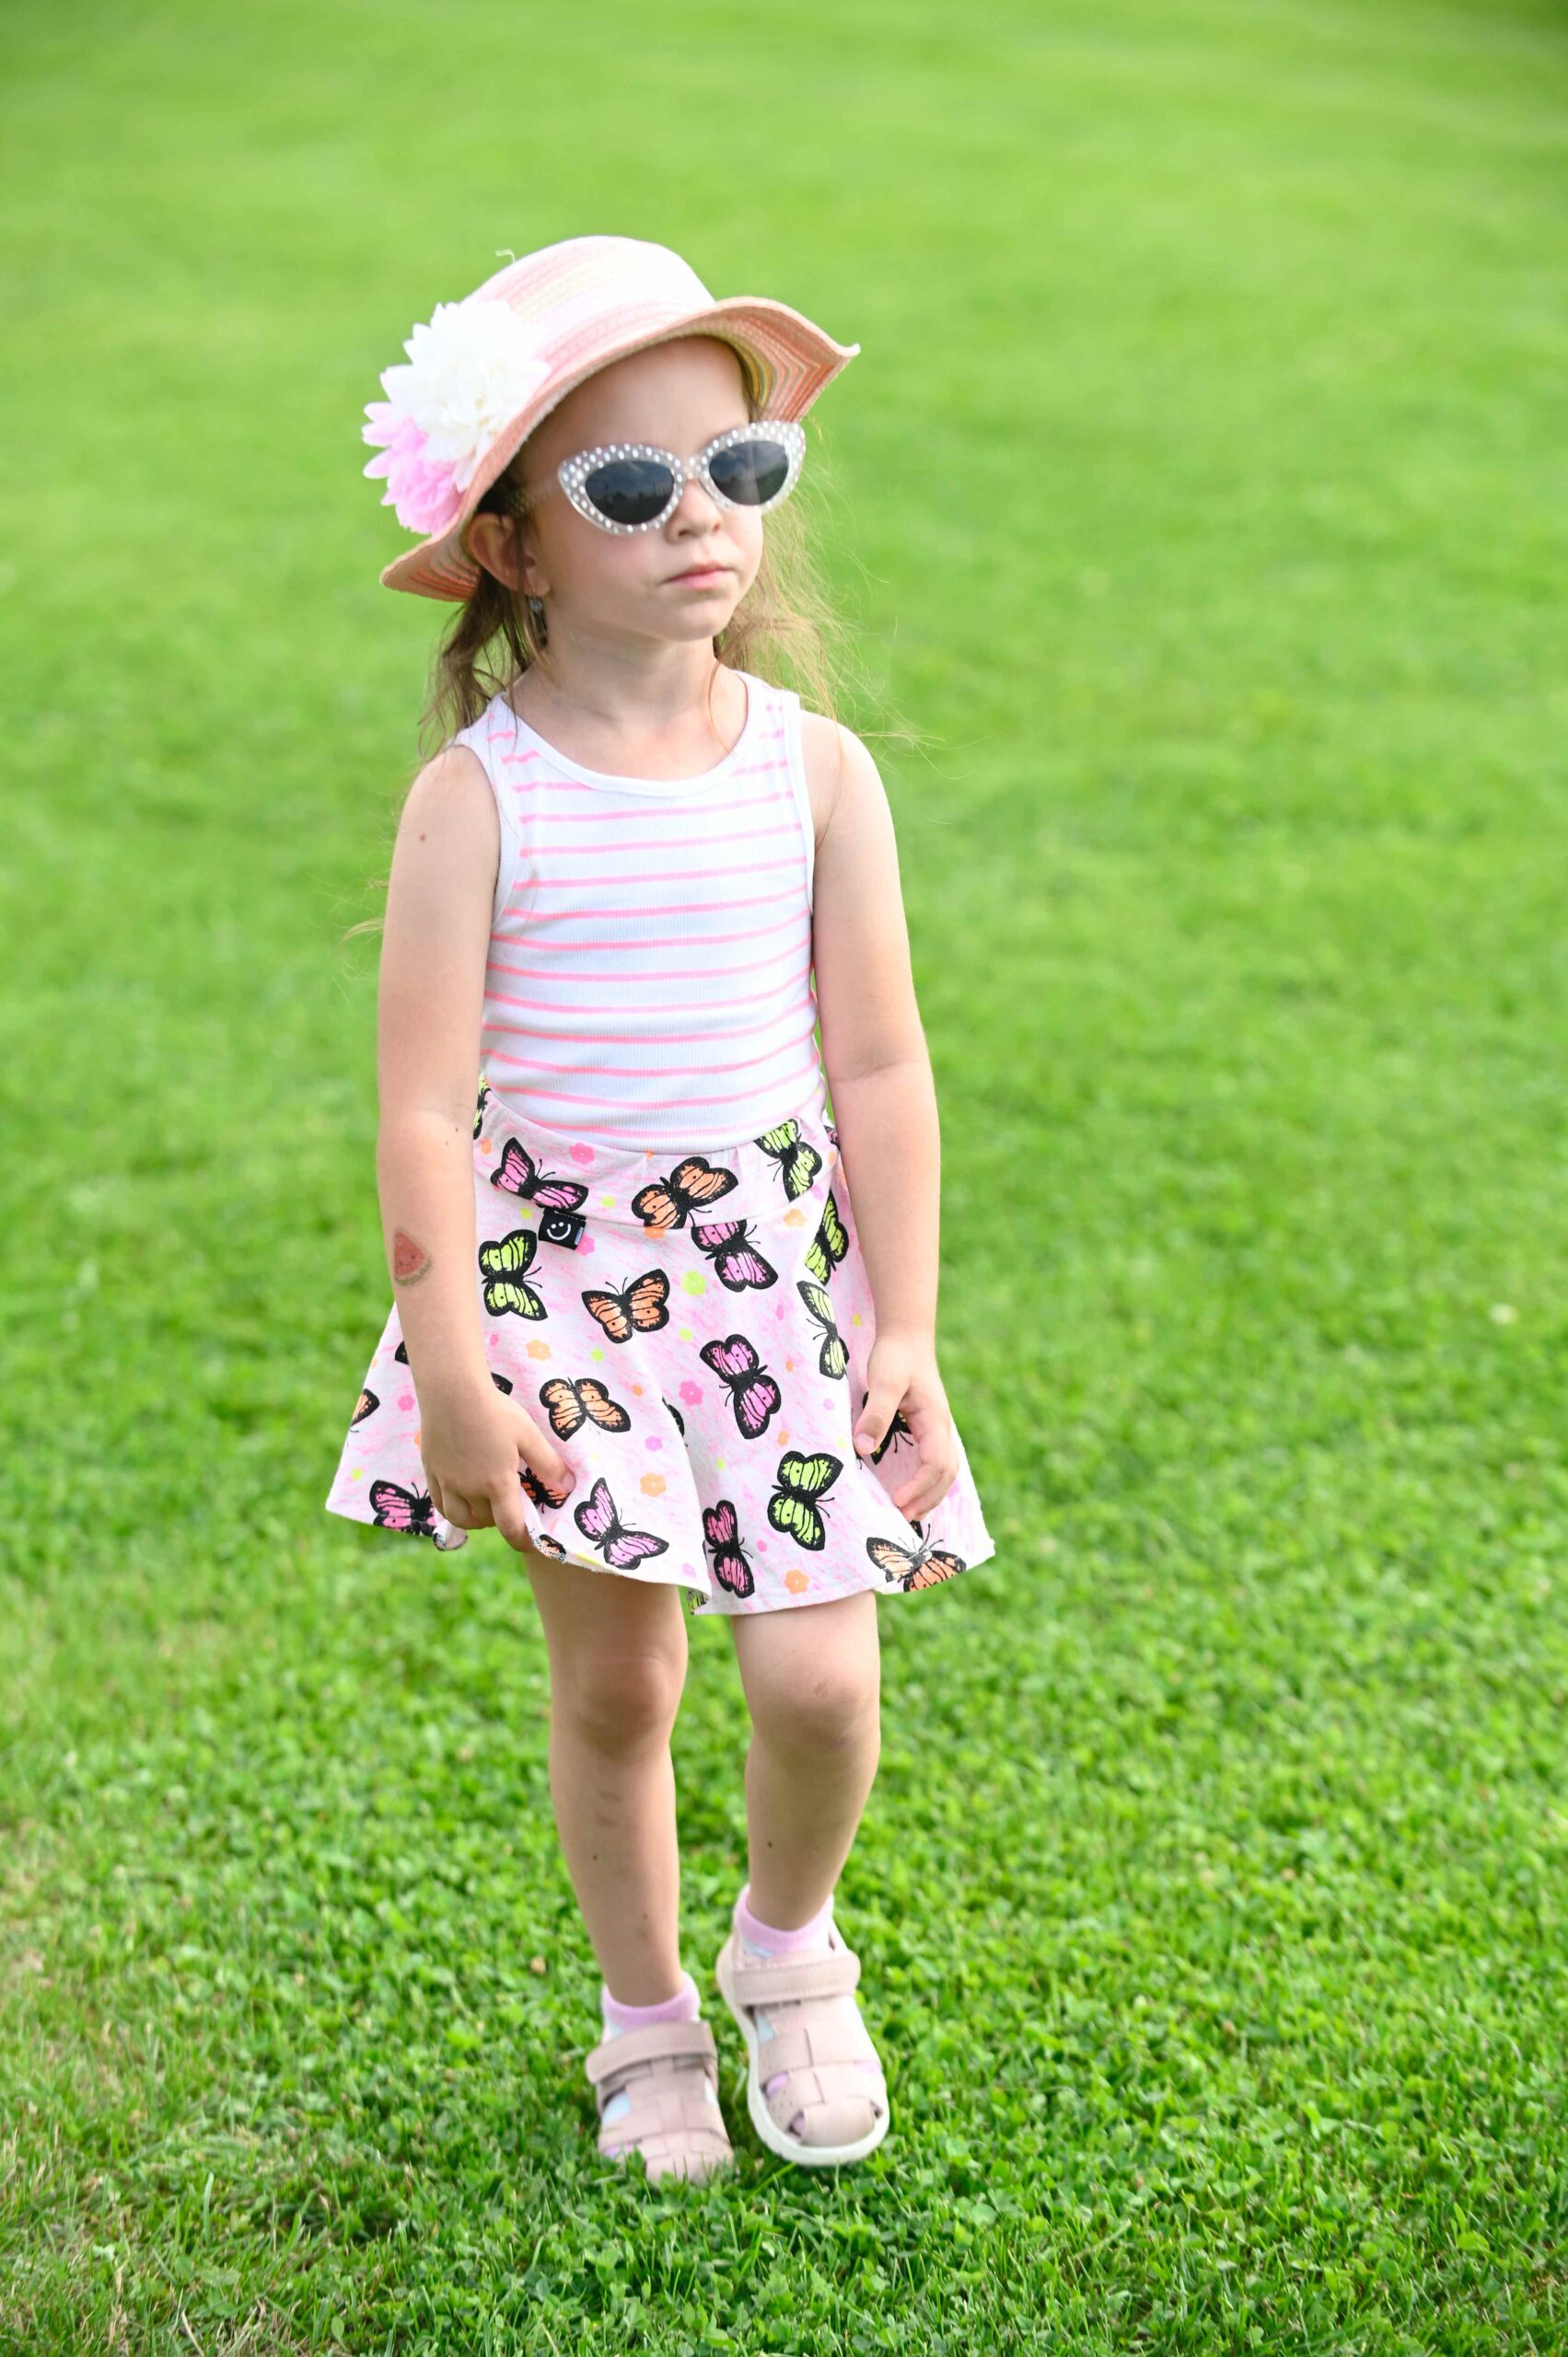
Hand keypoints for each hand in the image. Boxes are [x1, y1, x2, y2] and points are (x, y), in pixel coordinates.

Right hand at [417, 1376, 576, 1553]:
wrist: (452, 1391)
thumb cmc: (495, 1411)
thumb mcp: (528, 1435)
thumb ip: (547, 1463)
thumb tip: (568, 1486)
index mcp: (497, 1483)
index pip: (510, 1527)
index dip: (521, 1540)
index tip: (529, 1541)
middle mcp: (469, 1489)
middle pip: (486, 1521)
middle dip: (501, 1520)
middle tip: (511, 1504)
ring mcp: (447, 1482)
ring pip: (460, 1517)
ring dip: (475, 1519)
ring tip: (486, 1504)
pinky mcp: (431, 1471)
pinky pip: (439, 1503)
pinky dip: (452, 1508)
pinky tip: (461, 1495)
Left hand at [852, 1327, 958, 1520]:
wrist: (905, 1336)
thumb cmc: (895, 1357)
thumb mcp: (883, 1382)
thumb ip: (876, 1414)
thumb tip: (863, 1449)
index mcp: (935, 1421)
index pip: (936, 1464)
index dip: (919, 1487)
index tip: (897, 1501)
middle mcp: (941, 1429)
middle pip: (946, 1474)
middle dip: (926, 1499)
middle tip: (901, 1518)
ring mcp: (936, 1429)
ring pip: (944, 1470)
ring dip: (929, 1494)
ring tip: (907, 1513)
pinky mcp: (927, 1428)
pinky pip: (934, 1462)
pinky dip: (927, 1483)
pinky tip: (909, 1492)